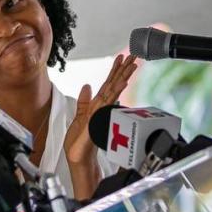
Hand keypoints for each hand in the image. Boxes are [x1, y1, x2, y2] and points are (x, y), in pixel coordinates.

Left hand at [64, 54, 137, 169]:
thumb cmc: (79, 141)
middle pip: (115, 84)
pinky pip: (109, 101)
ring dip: (124, 76)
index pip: (108, 84)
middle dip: (124, 69)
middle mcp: (102, 107)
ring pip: (114, 90)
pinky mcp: (100, 118)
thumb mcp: (80, 116)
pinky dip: (117, 91)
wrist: (77, 157)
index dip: (115, 70)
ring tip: (133, 63)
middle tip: (133, 55)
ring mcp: (102, 112)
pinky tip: (123, 82)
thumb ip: (84, 101)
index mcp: (98, 105)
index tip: (121, 57)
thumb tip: (87, 86)